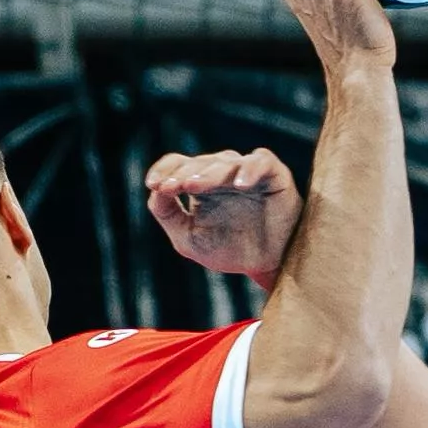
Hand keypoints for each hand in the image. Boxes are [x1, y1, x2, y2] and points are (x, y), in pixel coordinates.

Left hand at [145, 146, 296, 286]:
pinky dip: (250, 170)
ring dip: (210, 173)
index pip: (177, 164)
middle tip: (172, 187)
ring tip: (195, 186)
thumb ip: (167, 214)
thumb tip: (155, 189)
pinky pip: (261, 163)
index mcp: (199, 183)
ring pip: (226, 162)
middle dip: (184, 175)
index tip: (153, 185)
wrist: (268, 266)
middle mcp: (221, 172)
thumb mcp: (187, 238)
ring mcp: (246, 170)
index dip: (164, 170)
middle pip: (199, 163)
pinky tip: (240, 184)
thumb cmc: (229, 250)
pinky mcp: (273, 173)